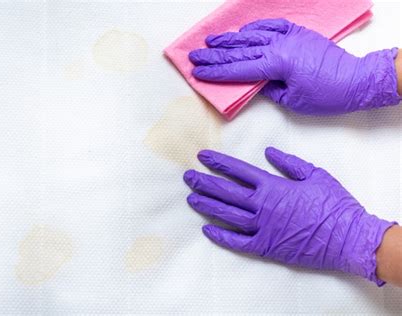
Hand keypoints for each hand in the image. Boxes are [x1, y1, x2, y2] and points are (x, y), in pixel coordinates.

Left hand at [183, 147, 394, 285]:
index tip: (203, 157)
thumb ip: (289, 163)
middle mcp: (262, 205)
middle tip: (188, 177)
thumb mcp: (315, 174)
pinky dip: (222, 236)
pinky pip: (238, 241)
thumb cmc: (334, 204)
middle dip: (205, 182)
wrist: (348, 237)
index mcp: (273, 186)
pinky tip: (207, 229)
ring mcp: (262, 227)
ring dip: (208, 206)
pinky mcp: (266, 246)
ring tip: (191, 199)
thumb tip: (269, 152)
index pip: (238, 170)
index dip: (219, 162)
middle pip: (226, 191)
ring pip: (228, 214)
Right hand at [189, 19, 399, 114]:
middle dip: (214, 55)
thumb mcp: (292, 100)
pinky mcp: (298, 32)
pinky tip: (243, 30)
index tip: (198, 71)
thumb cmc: (326, 96)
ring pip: (252, 35)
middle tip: (194, 55)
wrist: (356, 80)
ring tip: (211, 40)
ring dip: (230, 39)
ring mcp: (289, 36)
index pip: (238, 69)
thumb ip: (268, 89)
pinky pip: (272, 25)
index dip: (216, 72)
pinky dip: (256, 27)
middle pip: (240, 51)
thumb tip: (254, 83)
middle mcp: (279, 46)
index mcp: (277, 65)